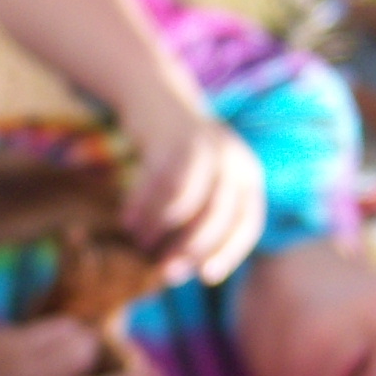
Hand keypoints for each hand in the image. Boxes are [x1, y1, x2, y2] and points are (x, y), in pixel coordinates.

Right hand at [122, 100, 266, 285]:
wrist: (158, 98)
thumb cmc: (182, 156)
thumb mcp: (208, 182)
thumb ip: (210, 217)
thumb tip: (194, 271)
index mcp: (248, 175)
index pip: (248, 223)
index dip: (229, 253)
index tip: (206, 277)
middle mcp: (233, 160)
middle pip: (217, 216)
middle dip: (191, 249)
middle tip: (166, 273)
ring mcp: (204, 146)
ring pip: (186, 202)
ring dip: (160, 229)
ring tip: (140, 244)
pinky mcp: (172, 138)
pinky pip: (156, 183)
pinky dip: (141, 207)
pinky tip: (127, 222)